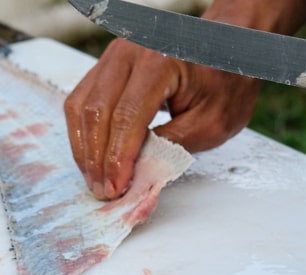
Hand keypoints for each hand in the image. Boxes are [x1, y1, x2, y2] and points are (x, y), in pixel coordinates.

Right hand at [64, 39, 260, 199]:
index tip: (116, 188)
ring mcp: (114, 56)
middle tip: (102, 190)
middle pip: (97, 112)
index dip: (118, 158)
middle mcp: (130, 52)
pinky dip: (83, 134)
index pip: (126, 117)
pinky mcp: (106, 66)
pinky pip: (81, 101)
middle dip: (97, 158)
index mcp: (160, 62)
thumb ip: (172, 147)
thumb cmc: (224, 85)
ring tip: (95, 180)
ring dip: (84, 149)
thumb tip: (136, 175)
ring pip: (81, 106)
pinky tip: (92, 158)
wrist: (225, 52)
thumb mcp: (210, 124)